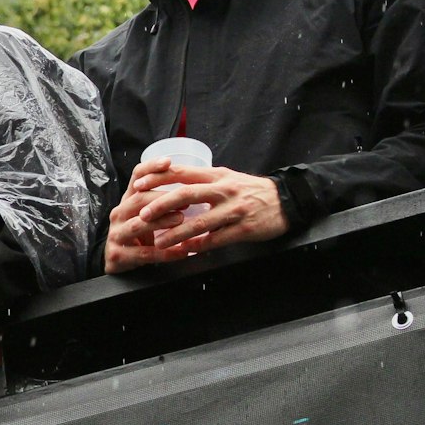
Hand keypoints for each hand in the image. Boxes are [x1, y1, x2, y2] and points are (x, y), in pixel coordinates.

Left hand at [104, 158, 287, 271]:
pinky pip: (217, 239)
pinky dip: (199, 246)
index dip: (158, 178)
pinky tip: (185, 252)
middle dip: (161, 205)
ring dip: (176, 233)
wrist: (286, 201)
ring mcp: (234, 210)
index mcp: (216, 175)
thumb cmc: (250, 190)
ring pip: (200, 221)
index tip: (138, 185)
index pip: (182, 173)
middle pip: (186, 194)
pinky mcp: (244, 229)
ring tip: (159, 242)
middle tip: (142, 216)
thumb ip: (202, 181)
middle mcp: (223, 190)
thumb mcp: (226, 178)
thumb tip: (172, 182)